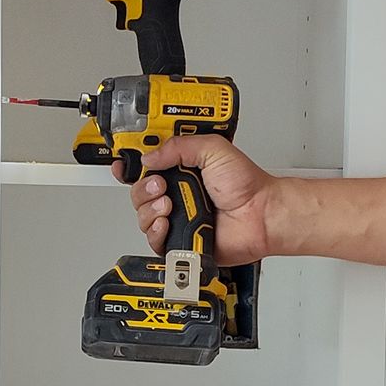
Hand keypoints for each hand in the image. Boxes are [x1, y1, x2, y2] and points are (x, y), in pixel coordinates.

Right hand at [117, 136, 274, 266]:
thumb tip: (150, 155)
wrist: (261, 215)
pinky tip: (166, 222)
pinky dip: (155, 231)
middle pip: (138, 191)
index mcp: (182, 169)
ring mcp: (177, 216)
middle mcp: (176, 192)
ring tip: (169, 204)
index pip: (146, 165)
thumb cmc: (247, 186)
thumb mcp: (213, 149)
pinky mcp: (179, 239)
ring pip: (143, 215)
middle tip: (161, 184)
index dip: (131, 164)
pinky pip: (154, 239)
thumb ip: (179, 146)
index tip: (124, 162)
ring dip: (150, 209)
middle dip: (143, 187)